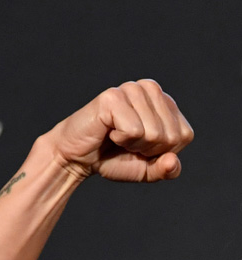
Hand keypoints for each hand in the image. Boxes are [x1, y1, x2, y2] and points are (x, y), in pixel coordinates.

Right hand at [44, 79, 193, 181]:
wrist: (74, 158)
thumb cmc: (110, 158)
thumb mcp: (145, 169)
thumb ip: (166, 170)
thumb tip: (172, 161)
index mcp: (164, 101)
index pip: (184, 136)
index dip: (161, 152)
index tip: (139, 147)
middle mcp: (150, 89)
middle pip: (170, 135)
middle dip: (147, 150)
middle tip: (124, 143)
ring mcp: (131, 90)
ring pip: (153, 134)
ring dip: (132, 145)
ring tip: (115, 136)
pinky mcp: (113, 97)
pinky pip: (134, 131)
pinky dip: (120, 139)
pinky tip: (108, 132)